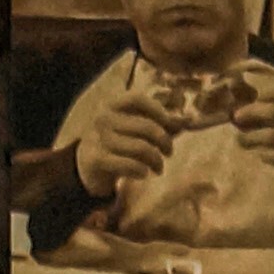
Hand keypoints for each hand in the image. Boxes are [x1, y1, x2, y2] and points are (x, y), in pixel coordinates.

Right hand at [72, 84, 175, 203]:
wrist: (86, 164)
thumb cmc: (118, 143)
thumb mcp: (133, 127)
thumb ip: (158, 123)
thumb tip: (187, 121)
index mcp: (113, 104)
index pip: (139, 99)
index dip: (159, 112)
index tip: (171, 127)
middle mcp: (104, 117)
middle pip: (147, 127)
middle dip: (165, 143)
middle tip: (168, 153)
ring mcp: (100, 138)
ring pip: (142, 148)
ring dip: (157, 161)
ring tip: (158, 167)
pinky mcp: (98, 159)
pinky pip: (130, 165)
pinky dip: (142, 171)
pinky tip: (144, 173)